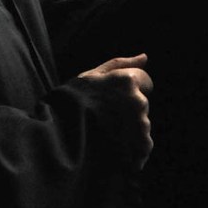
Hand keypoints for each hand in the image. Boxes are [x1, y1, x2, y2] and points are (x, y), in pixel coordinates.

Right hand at [78, 53, 153, 170]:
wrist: (62, 138)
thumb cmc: (74, 102)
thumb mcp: (93, 76)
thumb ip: (121, 64)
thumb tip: (144, 57)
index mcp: (128, 81)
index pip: (146, 81)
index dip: (130, 89)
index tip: (115, 98)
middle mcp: (138, 102)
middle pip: (142, 105)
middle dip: (129, 110)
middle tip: (105, 118)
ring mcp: (140, 127)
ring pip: (142, 127)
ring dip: (130, 131)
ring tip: (106, 136)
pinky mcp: (140, 150)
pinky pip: (143, 148)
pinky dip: (132, 151)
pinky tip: (113, 150)